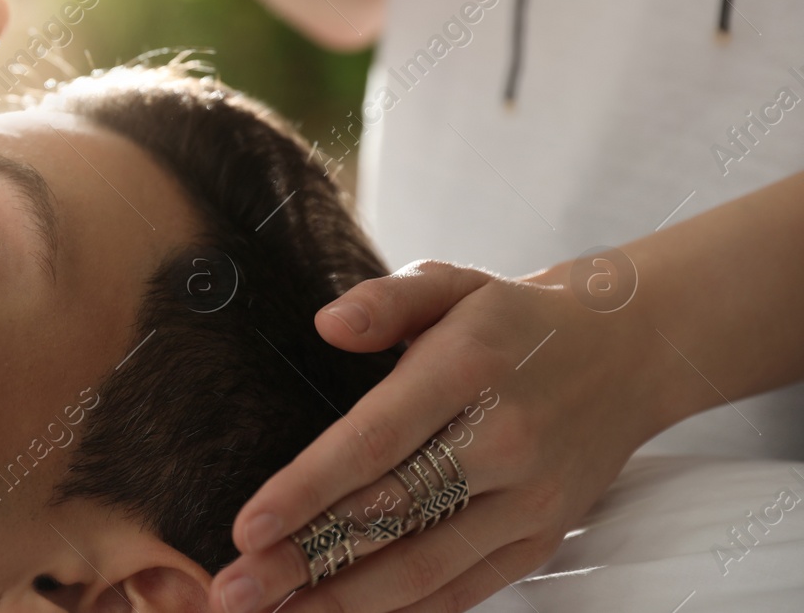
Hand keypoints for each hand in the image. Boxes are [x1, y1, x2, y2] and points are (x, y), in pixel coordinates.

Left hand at [208, 259, 670, 612]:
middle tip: (235, 590)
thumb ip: (384, 302)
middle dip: (303, 560)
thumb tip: (327, 325)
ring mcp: (529, 500)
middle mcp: (503, 442)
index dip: (307, 489)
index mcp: (468, 370)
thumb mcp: (450, 283)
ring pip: (423, 566)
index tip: (248, 527)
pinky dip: (405, 610)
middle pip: (388, 516)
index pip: (375, 441)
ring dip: (342, 602)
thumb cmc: (513, 319)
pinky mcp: (542, 539)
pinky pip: (465, 587)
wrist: (627, 352)